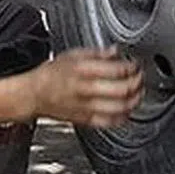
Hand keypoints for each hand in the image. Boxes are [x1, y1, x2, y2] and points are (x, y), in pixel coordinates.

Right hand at [27, 46, 143, 127]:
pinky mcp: (85, 119)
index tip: (136, 64)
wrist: (34, 94)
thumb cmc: (51, 75)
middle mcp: (86, 89)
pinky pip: (110, 122)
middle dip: (137, 83)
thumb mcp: (72, 54)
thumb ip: (97, 53)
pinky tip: (126, 110)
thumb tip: (116, 51)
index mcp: (83, 70)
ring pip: (119, 107)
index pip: (117, 69)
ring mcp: (86, 106)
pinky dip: (123, 116)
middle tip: (140, 78)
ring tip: (138, 93)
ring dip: (134, 100)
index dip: (132, 67)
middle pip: (122, 89)